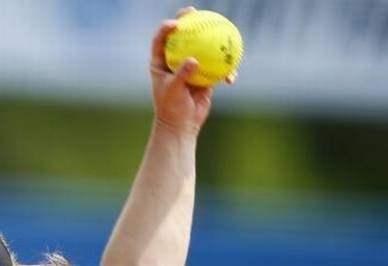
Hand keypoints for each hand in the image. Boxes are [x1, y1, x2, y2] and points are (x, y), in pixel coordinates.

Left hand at [150, 6, 234, 135]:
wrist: (181, 124)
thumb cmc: (170, 108)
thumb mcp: (173, 91)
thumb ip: (182, 74)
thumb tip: (194, 60)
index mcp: (161, 62)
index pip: (161, 40)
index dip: (166, 28)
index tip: (176, 23)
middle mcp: (176, 61)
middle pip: (183, 36)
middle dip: (189, 21)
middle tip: (197, 12)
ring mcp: (192, 66)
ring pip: (203, 48)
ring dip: (212, 37)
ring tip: (222, 29)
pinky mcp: (205, 74)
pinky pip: (218, 66)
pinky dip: (225, 69)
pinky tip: (232, 73)